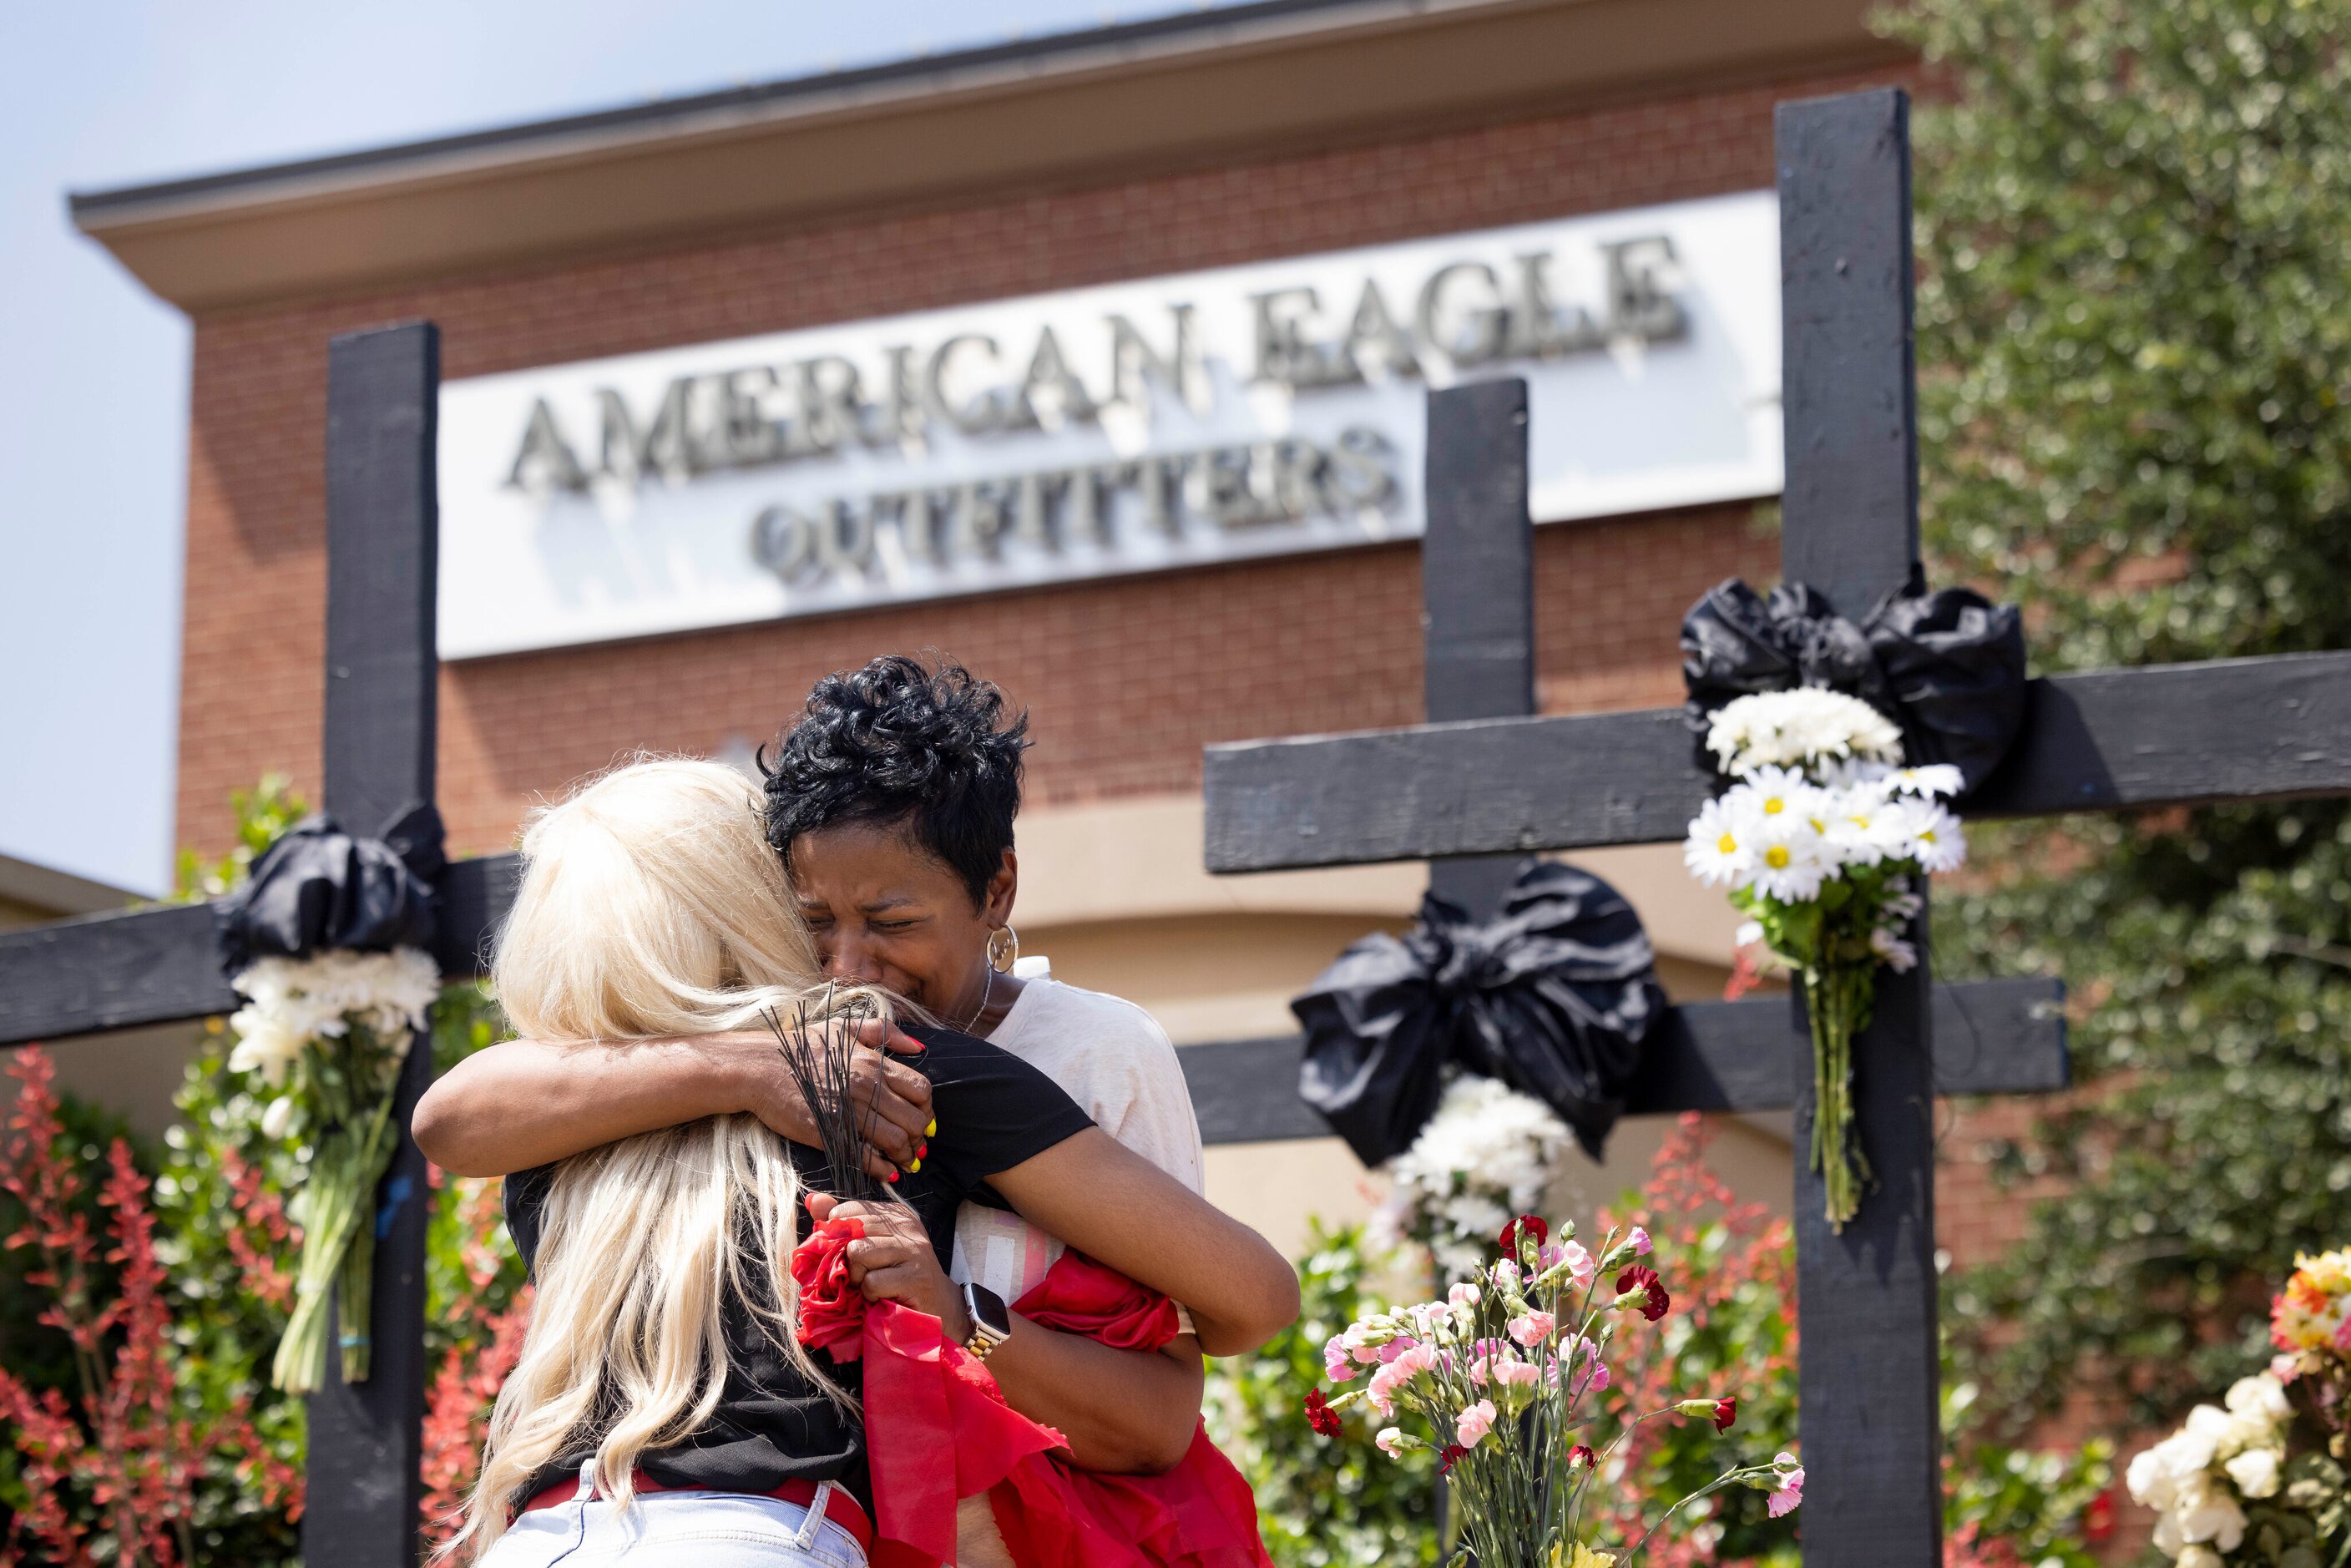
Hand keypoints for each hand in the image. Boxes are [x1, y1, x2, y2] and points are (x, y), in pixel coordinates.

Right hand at [731, 1020, 934, 1181]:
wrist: (759, 1067)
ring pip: (895, 1141)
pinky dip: (883, 1169)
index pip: (921, 1089)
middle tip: (917, 1143)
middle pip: (914, 1119)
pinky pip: (866, 1157)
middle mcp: (866, 1088)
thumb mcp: (845, 1027)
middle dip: (921, 1136)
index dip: (928, 1106)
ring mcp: (847, 1113)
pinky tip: (888, 1172)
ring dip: (906, 1156)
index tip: (923, 1115)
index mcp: (873, 1063)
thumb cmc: (802, 1046)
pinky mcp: (828, 1134)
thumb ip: (885, 1032)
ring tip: (906, 1160)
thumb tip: (919, 1048)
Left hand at [811, 1194, 970, 1340]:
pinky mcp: (915, 1277)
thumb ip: (841, 1223)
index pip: (851, 1210)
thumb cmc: (896, 1276)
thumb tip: (813, 1199)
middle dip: (848, 1259)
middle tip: (862, 1273)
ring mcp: (913, 1250)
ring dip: (858, 1277)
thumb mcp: (869, 1245)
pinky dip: (870, 1294)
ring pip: (858, 1254)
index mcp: (896, 1214)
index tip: (850, 1254)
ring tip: (872, 1284)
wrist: (937, 1306)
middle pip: (852, 1231)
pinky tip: (883, 1296)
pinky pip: (871, 1282)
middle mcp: (907, 1226)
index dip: (839, 1235)